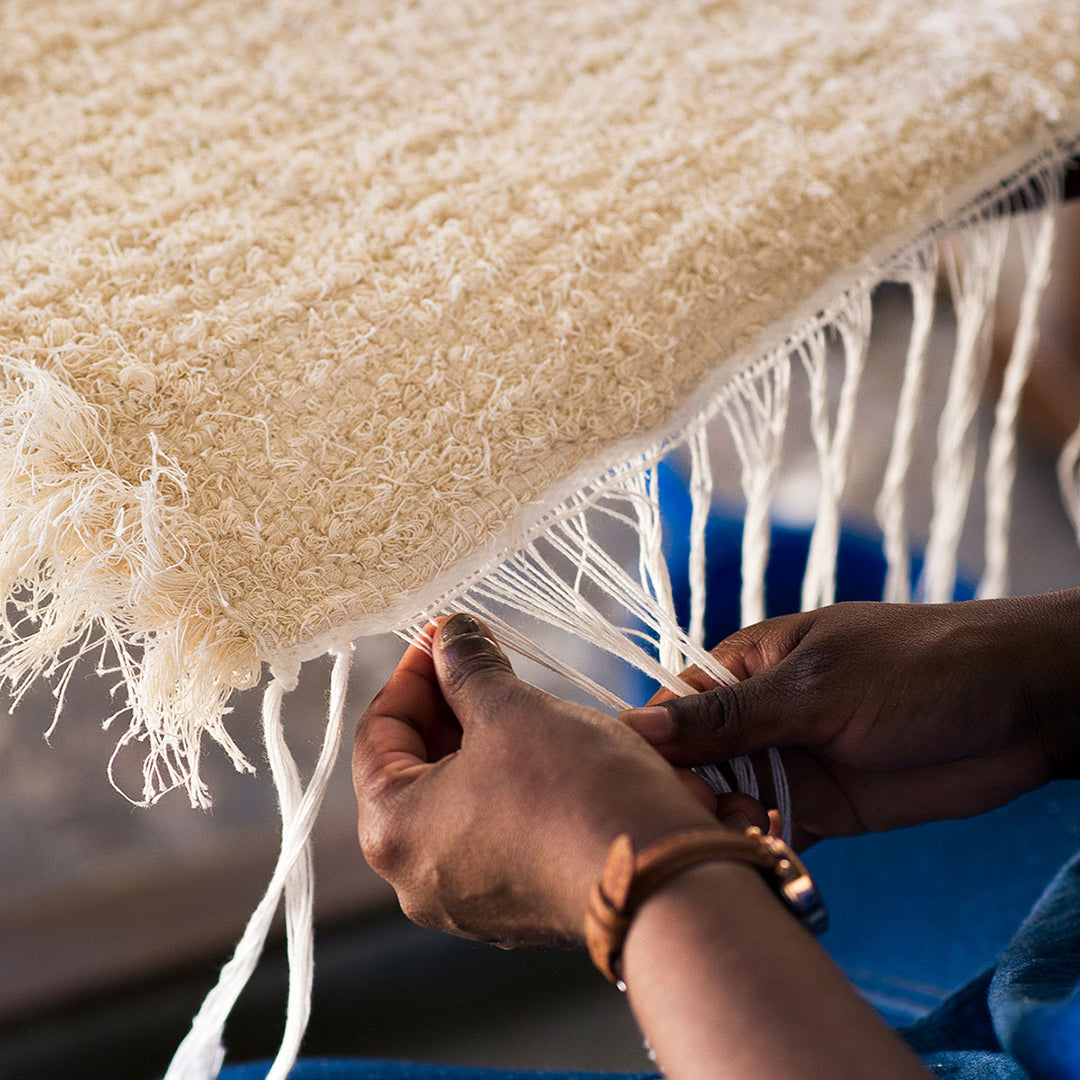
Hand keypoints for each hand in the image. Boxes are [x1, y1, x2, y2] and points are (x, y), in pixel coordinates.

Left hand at [352, 614, 738, 947]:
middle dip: (450, 706)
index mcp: (393, 831)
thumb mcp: (512, 709)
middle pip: (414, 769)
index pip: (376, 733)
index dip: (412, 673)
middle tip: (483, 659)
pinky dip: (510, 787)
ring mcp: (470, 902)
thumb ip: (468, 668)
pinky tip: (547, 753)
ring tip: (520, 700)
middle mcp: (418, 879)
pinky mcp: (519, 908)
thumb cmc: (573, 791)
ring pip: (459, 802)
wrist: (663, 881)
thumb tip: (450, 636)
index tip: (444, 636)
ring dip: (482, 744)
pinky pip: (497, 834)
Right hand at [622, 593, 1079, 845]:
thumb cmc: (917, 668)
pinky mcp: (823, 808)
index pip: (673, 711)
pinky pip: (770, 834)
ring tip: (747, 843)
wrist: (1024, 709)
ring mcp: (789, 763)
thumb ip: (726, 716)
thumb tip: (633, 726)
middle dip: (690, 799)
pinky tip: (761, 866)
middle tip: (714, 825)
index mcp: (746, 666)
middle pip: (692, 765)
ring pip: (726, 805)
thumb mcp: (813, 687)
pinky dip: (759, 853)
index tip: (657, 793)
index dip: (656, 754)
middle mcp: (758, 716)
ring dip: (725, 830)